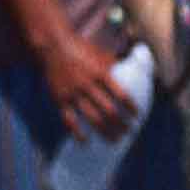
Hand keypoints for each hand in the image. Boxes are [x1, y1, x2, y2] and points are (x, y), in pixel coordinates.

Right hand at [38, 23, 134, 139]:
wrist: (52, 46)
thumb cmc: (80, 49)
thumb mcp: (100, 54)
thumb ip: (115, 65)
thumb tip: (135, 70)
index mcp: (101, 73)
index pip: (121, 94)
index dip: (131, 107)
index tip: (137, 116)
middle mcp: (88, 85)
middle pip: (109, 111)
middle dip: (121, 124)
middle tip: (128, 132)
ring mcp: (73, 94)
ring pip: (92, 119)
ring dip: (105, 132)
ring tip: (114, 140)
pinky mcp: (60, 99)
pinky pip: (69, 120)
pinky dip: (77, 133)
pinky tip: (85, 142)